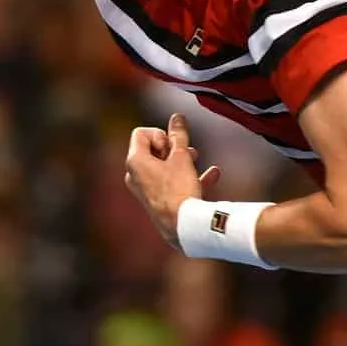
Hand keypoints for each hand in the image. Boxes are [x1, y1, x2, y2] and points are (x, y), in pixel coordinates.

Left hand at [123, 113, 221, 248]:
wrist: (183, 228)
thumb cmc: (179, 190)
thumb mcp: (182, 157)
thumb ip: (179, 135)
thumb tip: (177, 117)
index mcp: (135, 162)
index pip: (141, 133)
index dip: (160, 133)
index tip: (173, 143)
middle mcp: (135, 176)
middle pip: (152, 150)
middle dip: (173, 147)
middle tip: (188, 151)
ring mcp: (145, 190)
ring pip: (163, 167)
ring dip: (182, 160)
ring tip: (196, 159)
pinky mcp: (158, 202)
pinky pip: (172, 184)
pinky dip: (187, 177)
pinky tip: (212, 175)